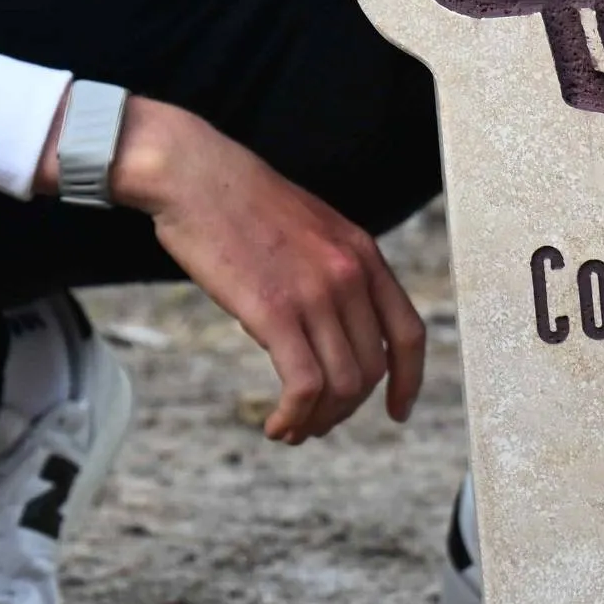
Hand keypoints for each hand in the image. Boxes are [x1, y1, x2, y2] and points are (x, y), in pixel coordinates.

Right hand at [93, 96, 428, 443]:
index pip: (407, 332)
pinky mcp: (275, 311)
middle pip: (371, 369)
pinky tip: (276, 424)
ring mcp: (315, 292)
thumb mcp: (310, 227)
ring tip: (292, 428)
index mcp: (362, 252)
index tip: (397, 411)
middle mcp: (349, 274)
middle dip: (346, 409)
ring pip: (342, 386)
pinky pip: (304, 386)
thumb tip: (331, 327)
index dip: (409, 381)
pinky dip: (295, 417)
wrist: (194, 174)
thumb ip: (332, 270)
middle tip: (316, 423)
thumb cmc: (239, 202)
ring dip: (319, 420)